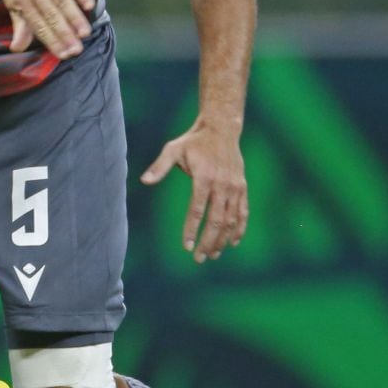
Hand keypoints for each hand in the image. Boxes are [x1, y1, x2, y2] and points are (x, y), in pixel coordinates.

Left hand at [0, 0, 95, 58]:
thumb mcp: (12, 2)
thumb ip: (20, 25)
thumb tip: (17, 49)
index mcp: (21, 2)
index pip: (39, 26)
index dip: (52, 41)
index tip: (64, 55)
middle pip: (52, 15)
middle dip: (65, 35)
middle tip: (77, 50)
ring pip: (62, 0)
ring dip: (74, 18)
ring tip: (84, 33)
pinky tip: (89, 5)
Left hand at [142, 121, 247, 263]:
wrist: (221, 129)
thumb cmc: (193, 141)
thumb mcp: (173, 149)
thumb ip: (159, 167)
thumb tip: (144, 181)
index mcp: (204, 178)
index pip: (197, 210)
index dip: (191, 229)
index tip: (185, 246)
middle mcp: (222, 185)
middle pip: (216, 221)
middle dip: (208, 242)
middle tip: (198, 258)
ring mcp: (235, 187)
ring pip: (231, 220)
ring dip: (223, 240)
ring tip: (212, 255)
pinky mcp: (242, 188)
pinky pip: (243, 212)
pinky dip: (239, 228)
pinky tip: (233, 242)